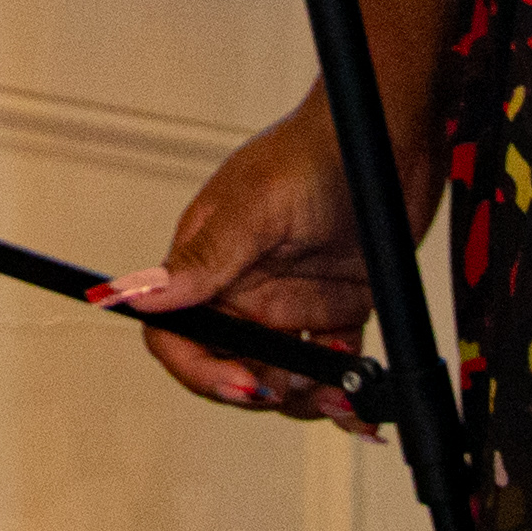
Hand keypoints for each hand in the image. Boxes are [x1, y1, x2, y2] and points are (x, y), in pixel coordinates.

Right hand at [98, 91, 416, 425]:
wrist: (390, 133)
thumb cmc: (315, 150)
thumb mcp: (256, 206)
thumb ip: (204, 258)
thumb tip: (142, 294)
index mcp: (209, 262)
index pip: (179, 333)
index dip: (201, 369)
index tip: (242, 383)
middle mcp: (244, 288)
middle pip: (230, 365)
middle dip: (260, 389)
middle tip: (298, 386)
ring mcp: (290, 301)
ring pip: (283, 377)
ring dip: (307, 397)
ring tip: (341, 391)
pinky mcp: (335, 309)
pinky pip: (333, 367)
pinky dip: (346, 389)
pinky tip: (361, 393)